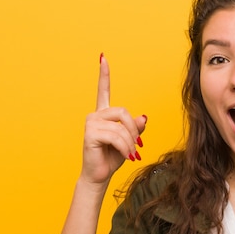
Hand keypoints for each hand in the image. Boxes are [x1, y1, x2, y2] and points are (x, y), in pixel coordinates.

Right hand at [80, 54, 146, 184]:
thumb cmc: (112, 158)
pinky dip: (125, 148)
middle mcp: (96, 115)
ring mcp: (91, 123)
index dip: (104, 75)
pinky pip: (116, 136)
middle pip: (123, 112)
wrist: (100, 175)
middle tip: (137, 147)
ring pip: (121, 126)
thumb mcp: (129, 141)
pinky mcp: (90, 133)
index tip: (102, 57)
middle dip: (134, 130)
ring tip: (130, 155)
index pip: (103, 91)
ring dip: (130, 143)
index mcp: (104, 114)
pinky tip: (125, 156)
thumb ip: (136, 128)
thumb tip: (143, 117)